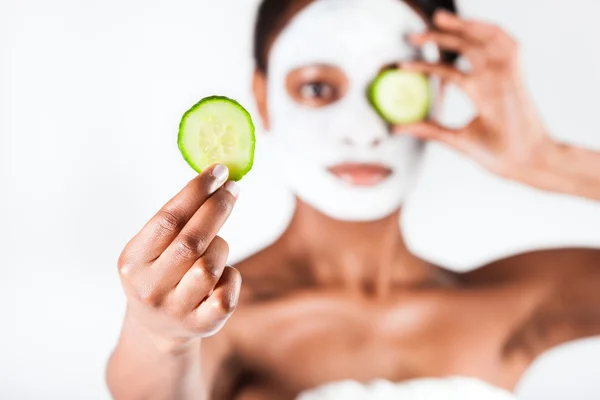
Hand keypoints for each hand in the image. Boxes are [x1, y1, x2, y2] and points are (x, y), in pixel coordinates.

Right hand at [117, 164, 241, 350]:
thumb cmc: (161, 273)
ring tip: (215, 245)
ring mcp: (175, 310)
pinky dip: (231, 276)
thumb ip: (175, 220)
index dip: (195, 192)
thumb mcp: (151, 249)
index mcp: (132, 262)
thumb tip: (216, 179)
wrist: (158, 328)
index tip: (217, 171)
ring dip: (221, 247)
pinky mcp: (201, 326)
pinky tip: (222, 275)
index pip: (167, 219)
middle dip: (217, 208)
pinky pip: (227, 292)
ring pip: (211, 266)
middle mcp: (149, 288)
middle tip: (233, 187)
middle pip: (192, 241)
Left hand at [395, 10, 553, 181]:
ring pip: (484, 40)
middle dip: (441, 36)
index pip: (450, 70)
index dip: (428, 64)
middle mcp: (491, 79)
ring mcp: (504, 77)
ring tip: (439, 20)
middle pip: (466, 48)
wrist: (526, 163)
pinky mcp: (516, 77)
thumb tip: (395, 128)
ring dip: (464, 26)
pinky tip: (471, 25)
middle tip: (414, 35)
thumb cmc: (499, 154)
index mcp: (479, 92)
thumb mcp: (456, 139)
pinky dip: (491, 31)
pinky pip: (507, 46)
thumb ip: (428, 129)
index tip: (402, 65)